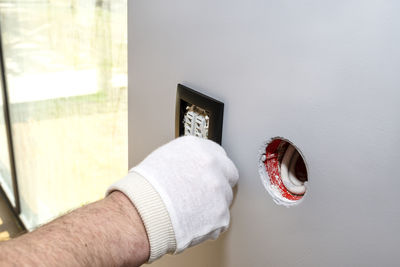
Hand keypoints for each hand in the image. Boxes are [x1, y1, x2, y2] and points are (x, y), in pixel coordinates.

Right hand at [107, 136, 238, 261]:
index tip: (208, 175)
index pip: (218, 155)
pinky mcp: (221, 215)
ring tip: (190, 210)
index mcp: (198, 148)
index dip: (213, 168)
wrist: (141, 214)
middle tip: (203, 194)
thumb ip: (187, 160)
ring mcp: (219, 190)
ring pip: (224, 198)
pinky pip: (220, 219)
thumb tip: (193, 166)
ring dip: (213, 204)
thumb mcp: (164, 159)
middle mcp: (213, 165)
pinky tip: (191, 222)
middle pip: (228, 174)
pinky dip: (209, 223)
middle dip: (219, 183)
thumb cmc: (145, 189)